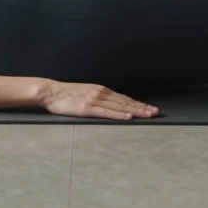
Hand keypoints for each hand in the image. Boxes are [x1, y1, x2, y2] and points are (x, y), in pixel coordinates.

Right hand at [40, 81, 160, 120]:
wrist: (51, 92)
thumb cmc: (67, 95)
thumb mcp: (86, 93)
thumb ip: (99, 98)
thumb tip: (111, 104)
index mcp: (102, 90)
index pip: (124, 99)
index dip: (139, 104)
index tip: (150, 108)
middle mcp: (101, 94)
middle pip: (125, 102)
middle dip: (142, 108)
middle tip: (156, 112)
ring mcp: (95, 101)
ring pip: (119, 107)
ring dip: (135, 111)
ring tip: (148, 115)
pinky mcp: (87, 109)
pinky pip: (106, 113)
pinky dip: (119, 115)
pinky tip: (128, 117)